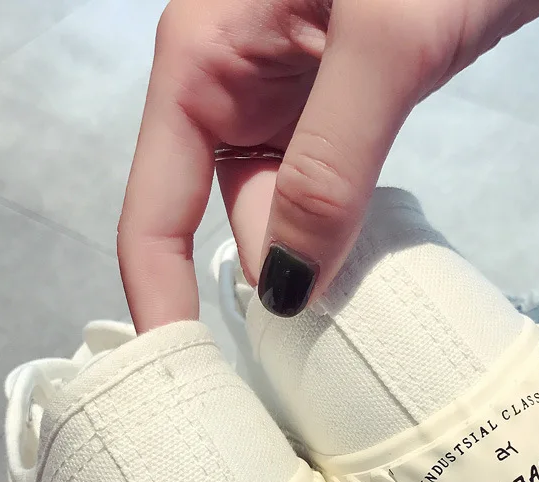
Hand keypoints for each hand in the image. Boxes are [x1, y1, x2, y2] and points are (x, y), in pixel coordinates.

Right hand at [118, 0, 538, 329]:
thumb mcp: (385, 43)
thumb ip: (330, 165)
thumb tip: (285, 287)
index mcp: (202, 58)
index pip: (153, 208)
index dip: (160, 299)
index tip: (182, 381)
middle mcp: (229, 82)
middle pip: (221, 214)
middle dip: (263, 279)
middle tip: (311, 352)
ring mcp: (285, 95)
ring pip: (276, 206)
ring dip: (309, 259)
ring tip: (348, 317)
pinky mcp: (336, 103)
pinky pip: (319, 188)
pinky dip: (338, 230)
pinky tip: (363, 265)